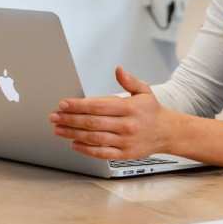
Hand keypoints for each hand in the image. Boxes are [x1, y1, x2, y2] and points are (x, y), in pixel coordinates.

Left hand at [50, 66, 175, 160]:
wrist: (168, 132)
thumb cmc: (152, 112)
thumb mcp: (144, 91)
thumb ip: (129, 81)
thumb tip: (118, 70)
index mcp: (130, 108)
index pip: (98, 106)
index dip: (78, 105)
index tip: (63, 104)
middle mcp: (127, 125)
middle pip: (92, 122)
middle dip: (70, 119)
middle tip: (55, 116)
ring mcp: (125, 141)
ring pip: (94, 138)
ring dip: (72, 134)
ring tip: (58, 129)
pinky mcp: (124, 154)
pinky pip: (101, 153)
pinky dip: (85, 149)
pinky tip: (74, 143)